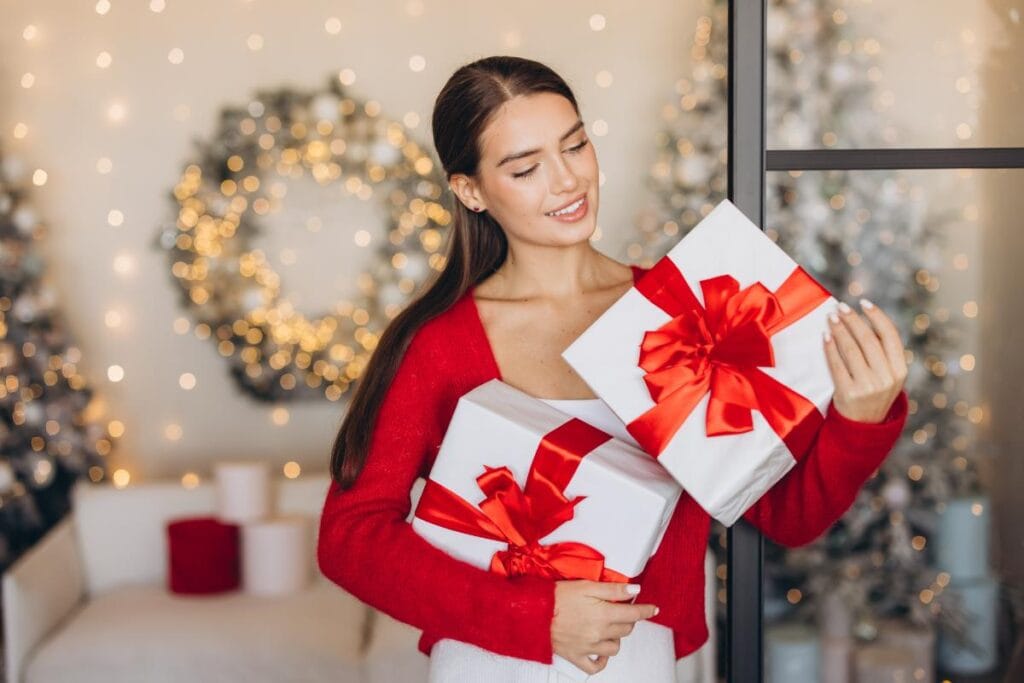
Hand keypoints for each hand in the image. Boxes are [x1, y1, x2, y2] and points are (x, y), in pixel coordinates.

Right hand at [550, 581, 658, 674]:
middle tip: (620, 609)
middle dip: (628, 618)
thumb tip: (635, 590)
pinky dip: (602, 660)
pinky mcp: (576, 656)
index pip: (634, 614)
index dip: (646, 610)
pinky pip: (595, 666)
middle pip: (626, 629)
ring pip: (615, 647)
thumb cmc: (557, 596)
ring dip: (616, 637)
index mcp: (603, 614)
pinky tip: (601, 651)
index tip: (653, 609)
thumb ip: (613, 589)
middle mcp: (599, 633)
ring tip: (608, 627)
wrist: (534, 612)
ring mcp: (588, 647)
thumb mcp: (587, 586)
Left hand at [823, 298, 907, 423]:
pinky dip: (830, 347)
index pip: (890, 336)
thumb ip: (883, 354)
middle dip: (853, 320)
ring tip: (830, 317)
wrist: (863, 427)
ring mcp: (868, 386)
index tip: (863, 302)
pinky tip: (825, 335)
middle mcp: (887, 378)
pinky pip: (836, 364)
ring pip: (851, 349)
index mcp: (900, 371)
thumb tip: (864, 319)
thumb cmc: (873, 393)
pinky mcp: (848, 393)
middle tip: (840, 307)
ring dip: (840, 329)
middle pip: (868, 339)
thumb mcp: (888, 376)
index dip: (877, 316)